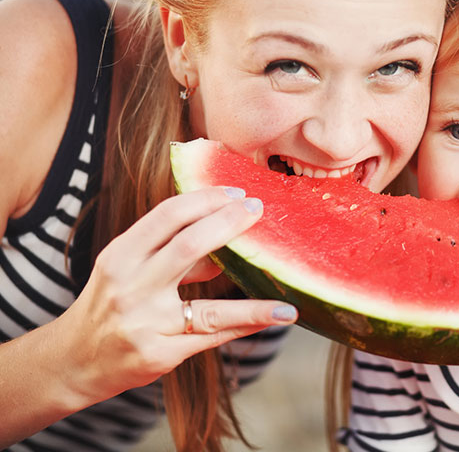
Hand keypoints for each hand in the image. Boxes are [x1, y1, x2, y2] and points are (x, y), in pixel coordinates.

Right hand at [56, 186, 296, 407]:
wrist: (76, 361)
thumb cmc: (112, 303)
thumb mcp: (128, 268)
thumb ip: (172, 251)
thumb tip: (227, 228)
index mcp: (120, 256)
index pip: (167, 216)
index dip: (205, 200)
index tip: (237, 192)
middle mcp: (131, 288)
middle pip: (188, 247)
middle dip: (228, 224)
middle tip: (259, 209)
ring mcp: (146, 324)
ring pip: (209, 306)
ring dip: (254, 299)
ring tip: (286, 285)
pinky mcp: (160, 354)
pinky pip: (213, 336)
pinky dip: (248, 323)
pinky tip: (279, 314)